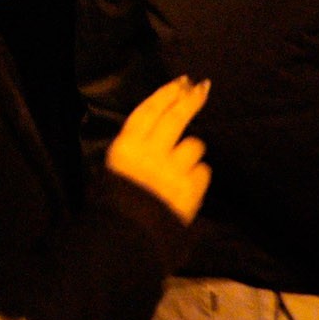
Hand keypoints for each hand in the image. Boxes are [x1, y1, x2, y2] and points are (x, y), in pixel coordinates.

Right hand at [104, 74, 214, 222]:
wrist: (129, 238)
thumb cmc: (114, 204)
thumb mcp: (115, 170)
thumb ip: (134, 150)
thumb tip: (150, 132)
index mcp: (127, 146)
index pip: (149, 110)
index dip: (166, 93)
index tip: (182, 81)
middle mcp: (151, 152)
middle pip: (175, 118)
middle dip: (190, 100)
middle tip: (203, 88)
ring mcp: (173, 169)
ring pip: (194, 146)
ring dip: (190, 153)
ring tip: (179, 168)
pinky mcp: (191, 188)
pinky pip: (203, 172)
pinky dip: (197, 176)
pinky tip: (186, 186)